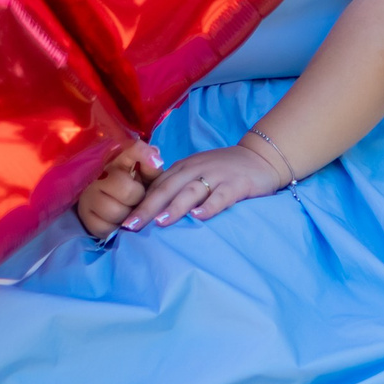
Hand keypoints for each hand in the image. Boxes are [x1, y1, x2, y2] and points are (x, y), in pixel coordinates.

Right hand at [76, 144, 160, 238]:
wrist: (107, 203)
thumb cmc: (132, 187)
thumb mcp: (145, 177)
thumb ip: (152, 169)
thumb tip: (156, 161)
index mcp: (118, 160)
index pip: (131, 150)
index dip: (144, 154)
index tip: (157, 163)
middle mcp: (99, 174)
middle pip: (127, 190)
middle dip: (137, 199)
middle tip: (137, 200)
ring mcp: (89, 194)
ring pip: (116, 212)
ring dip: (126, 216)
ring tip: (127, 212)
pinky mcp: (84, 215)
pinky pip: (105, 227)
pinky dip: (114, 229)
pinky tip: (116, 222)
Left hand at [126, 141, 286, 231]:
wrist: (261, 157)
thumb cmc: (223, 171)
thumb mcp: (196, 173)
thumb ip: (177, 186)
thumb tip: (150, 211)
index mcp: (183, 167)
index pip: (156, 185)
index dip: (138, 203)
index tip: (123, 222)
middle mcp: (195, 169)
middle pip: (167, 188)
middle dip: (147, 207)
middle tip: (130, 225)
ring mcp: (216, 175)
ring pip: (190, 191)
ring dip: (174, 207)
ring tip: (159, 222)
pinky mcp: (237, 184)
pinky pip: (221, 196)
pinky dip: (210, 206)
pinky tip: (199, 217)